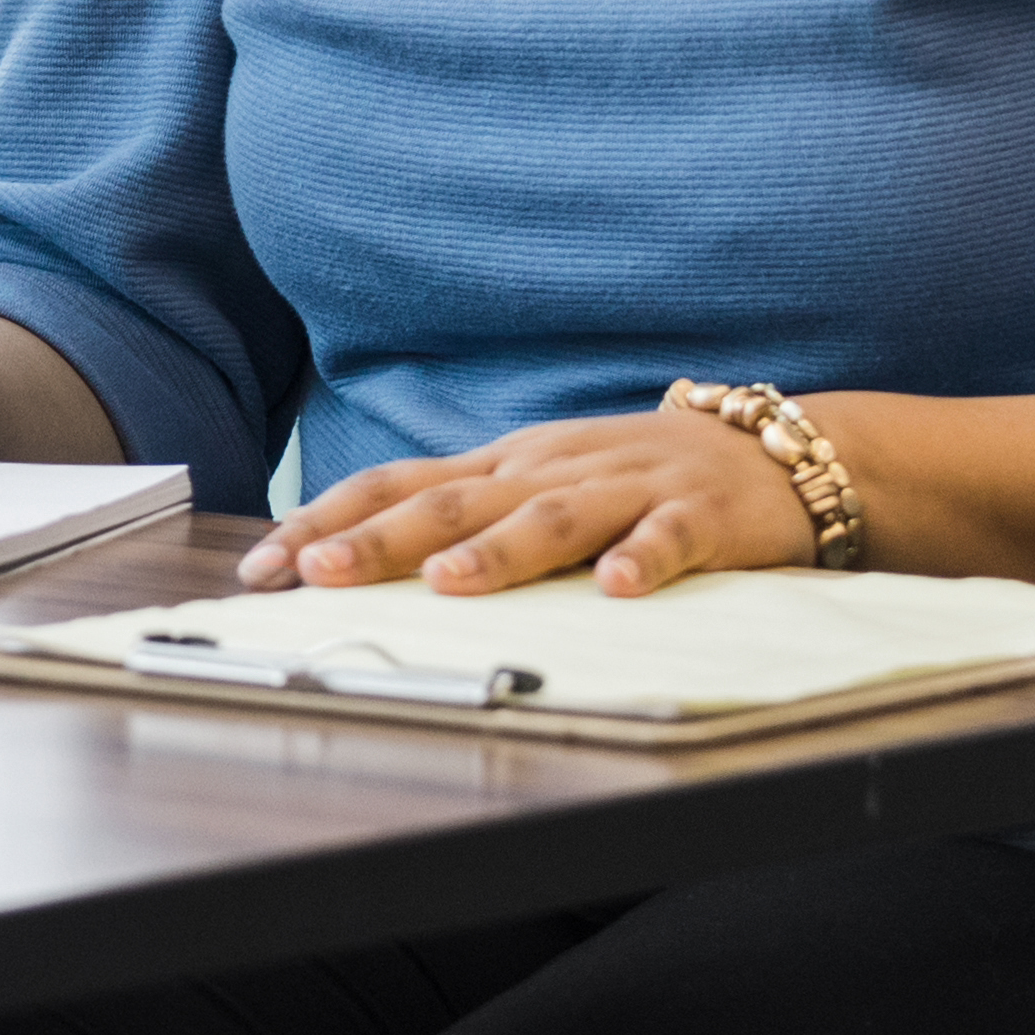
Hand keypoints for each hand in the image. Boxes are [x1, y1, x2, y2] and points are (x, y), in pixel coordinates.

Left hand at [239, 409, 816, 598]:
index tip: (262, 564)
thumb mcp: (539, 483)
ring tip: (450, 582)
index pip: (398, 484)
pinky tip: (618, 586)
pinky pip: (669, 538)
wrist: (773, 449)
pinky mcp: (701, 514)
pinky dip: (643, 559)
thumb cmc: (635, 476)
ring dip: (500, 550)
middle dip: (381, 539)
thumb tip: (351, 551)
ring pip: (553, 517)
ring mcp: (627, 486)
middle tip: (318, 572)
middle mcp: (552, 468)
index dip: (329, 520)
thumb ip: (465, 512)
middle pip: (456, 501)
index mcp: (507, 464)